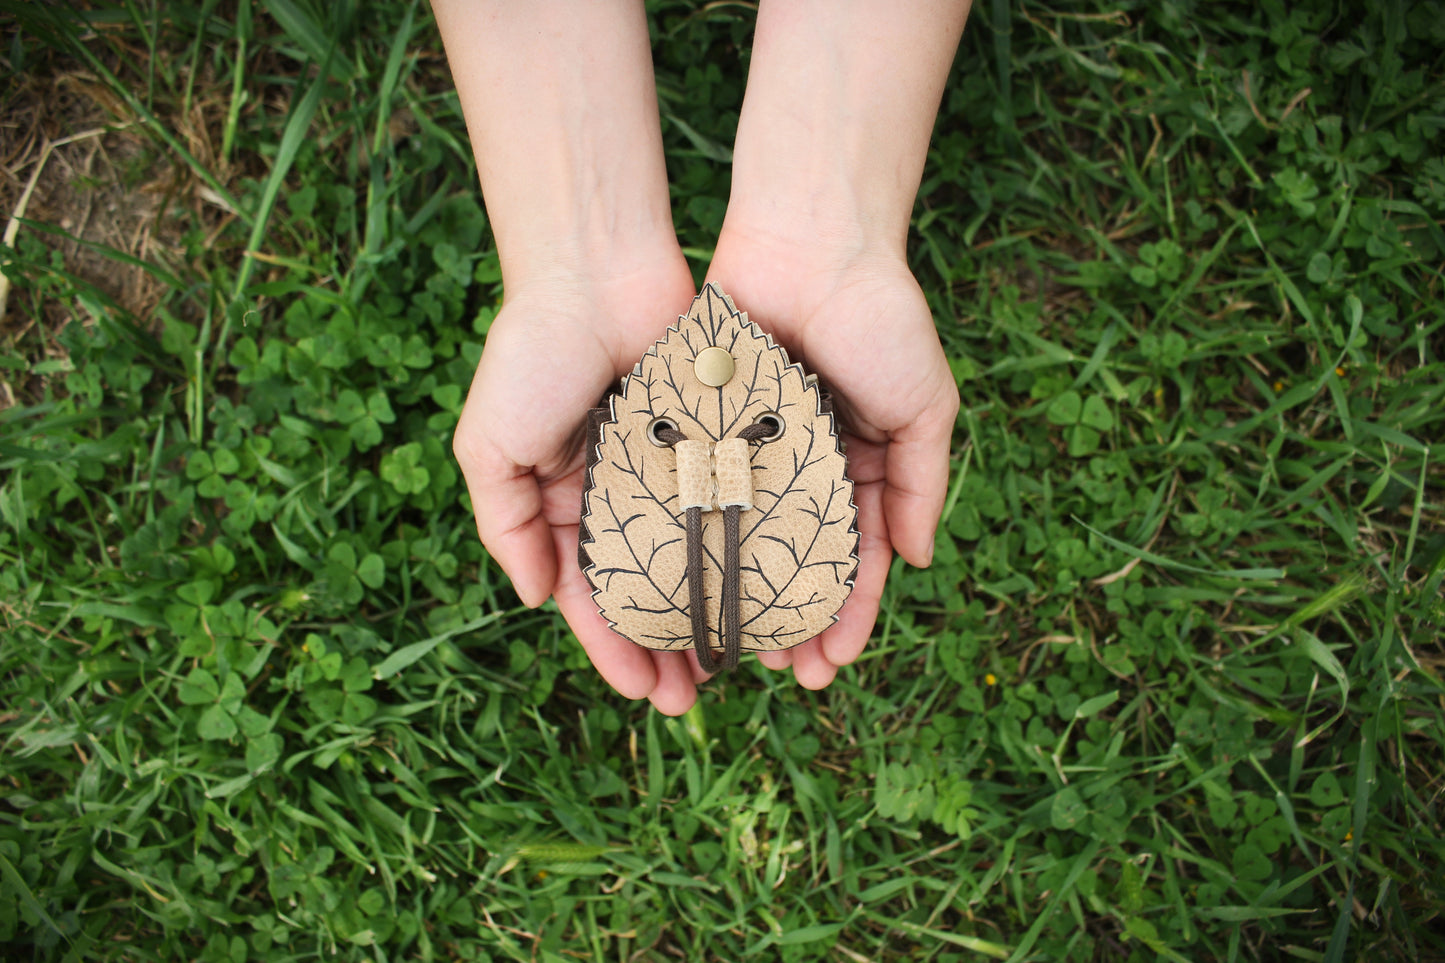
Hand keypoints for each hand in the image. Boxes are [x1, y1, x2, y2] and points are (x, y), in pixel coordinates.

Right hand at [452, 256, 715, 715]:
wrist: (595, 267)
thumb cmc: (532, 354)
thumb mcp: (490, 446)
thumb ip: (507, 524)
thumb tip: (534, 598)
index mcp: (566, 504)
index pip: (592, 598)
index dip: (615, 648)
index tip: (645, 693)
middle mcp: (622, 494)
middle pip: (652, 590)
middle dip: (670, 645)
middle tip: (699, 696)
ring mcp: (672, 466)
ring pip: (702, 555)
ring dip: (718, 607)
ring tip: (749, 659)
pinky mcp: (716, 434)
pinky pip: (739, 500)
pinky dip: (752, 543)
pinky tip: (775, 585)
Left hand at [706, 227, 959, 689]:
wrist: (812, 238)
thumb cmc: (880, 318)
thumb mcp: (924, 406)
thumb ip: (921, 485)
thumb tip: (916, 562)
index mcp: (857, 466)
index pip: (854, 560)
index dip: (847, 614)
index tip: (831, 664)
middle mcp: (801, 465)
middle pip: (793, 562)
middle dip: (788, 620)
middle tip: (777, 672)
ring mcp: (750, 446)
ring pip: (740, 539)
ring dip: (737, 595)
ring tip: (727, 650)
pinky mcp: (704, 423)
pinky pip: (697, 491)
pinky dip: (694, 538)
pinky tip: (684, 585)